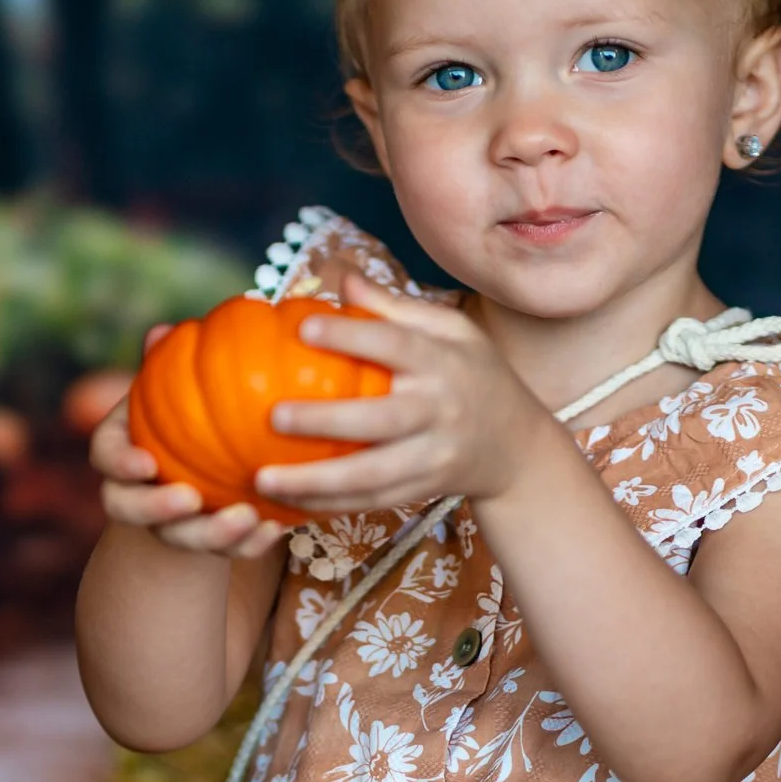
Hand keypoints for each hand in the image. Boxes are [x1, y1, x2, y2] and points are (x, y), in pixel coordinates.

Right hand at [91, 324, 288, 558]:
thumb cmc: (183, 416)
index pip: (105, 456)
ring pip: (179, 539)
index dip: (120, 463)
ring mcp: (165, 525)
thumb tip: (164, 329)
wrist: (196, 476)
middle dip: (157, 510)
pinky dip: (249, 542)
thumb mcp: (172, 391)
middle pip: (129, 508)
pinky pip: (224, 552)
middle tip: (190, 500)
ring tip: (249, 517)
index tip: (146, 463)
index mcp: (119, 451)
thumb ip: (165, 365)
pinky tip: (279, 526)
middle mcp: (132, 492)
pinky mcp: (203, 545)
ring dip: (213, 534)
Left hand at [256, 270, 558, 512]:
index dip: (351, 335)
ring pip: (372, 476)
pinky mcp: (424, 489)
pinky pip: (372, 502)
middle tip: (273, 417)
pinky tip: (287, 502)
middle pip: (380, 420)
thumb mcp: (452, 331)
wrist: (517, 446)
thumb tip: (341, 277)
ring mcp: (434, 456)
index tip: (303, 326)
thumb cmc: (474, 374)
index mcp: (444, 361)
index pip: (396, 344)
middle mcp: (440, 410)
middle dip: (325, 421)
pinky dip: (329, 504)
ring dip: (316, 481)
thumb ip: (396, 308)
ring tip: (263, 479)